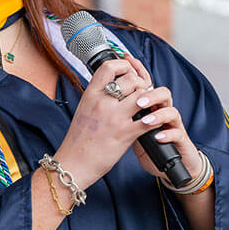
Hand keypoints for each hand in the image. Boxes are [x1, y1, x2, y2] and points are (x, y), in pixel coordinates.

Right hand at [55, 55, 163, 185]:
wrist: (73, 163)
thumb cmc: (79, 139)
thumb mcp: (84, 109)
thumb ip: (98, 95)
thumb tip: (112, 84)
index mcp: (91, 94)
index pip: (109, 66)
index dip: (123, 65)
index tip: (128, 73)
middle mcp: (102, 103)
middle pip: (131, 80)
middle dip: (140, 85)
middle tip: (141, 94)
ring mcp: (114, 117)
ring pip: (142, 95)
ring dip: (148, 100)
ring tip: (146, 107)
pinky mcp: (125, 134)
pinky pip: (148, 120)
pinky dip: (155, 119)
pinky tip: (153, 121)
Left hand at [126, 83, 200, 181]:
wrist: (167, 166)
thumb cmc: (148, 147)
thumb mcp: (133, 131)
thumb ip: (125, 118)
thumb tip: (107, 109)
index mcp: (152, 108)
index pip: (150, 89)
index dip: (141, 84)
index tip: (127, 87)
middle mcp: (165, 114)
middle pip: (163, 94)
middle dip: (151, 95)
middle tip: (138, 102)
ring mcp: (174, 126)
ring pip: (172, 112)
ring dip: (159, 115)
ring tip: (146, 121)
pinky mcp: (181, 141)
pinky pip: (177, 134)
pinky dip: (168, 135)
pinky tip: (158, 137)